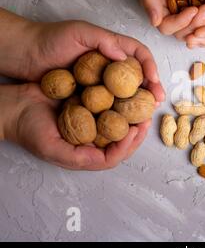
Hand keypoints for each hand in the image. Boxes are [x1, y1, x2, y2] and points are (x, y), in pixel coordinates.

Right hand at [3, 84, 148, 169]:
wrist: (14, 106)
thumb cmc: (29, 129)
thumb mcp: (52, 148)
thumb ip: (79, 158)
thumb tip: (106, 159)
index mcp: (87, 152)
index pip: (115, 154)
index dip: (129, 145)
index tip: (137, 130)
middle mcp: (92, 138)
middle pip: (121, 137)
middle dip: (137, 128)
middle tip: (147, 115)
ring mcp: (91, 121)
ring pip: (117, 119)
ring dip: (131, 112)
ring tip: (143, 102)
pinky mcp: (89, 104)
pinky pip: (108, 102)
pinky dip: (118, 97)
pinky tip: (126, 88)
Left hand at [26, 20, 164, 102]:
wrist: (25, 55)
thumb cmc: (50, 39)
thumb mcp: (79, 32)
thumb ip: (104, 41)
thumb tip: (124, 57)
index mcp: (112, 47)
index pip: (139, 54)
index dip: (150, 67)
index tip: (153, 81)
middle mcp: (111, 63)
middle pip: (139, 75)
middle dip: (151, 87)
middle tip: (157, 101)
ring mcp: (102, 79)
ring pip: (127, 90)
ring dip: (139, 101)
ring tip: (146, 112)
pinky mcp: (92, 93)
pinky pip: (111, 101)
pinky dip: (121, 110)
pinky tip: (125, 118)